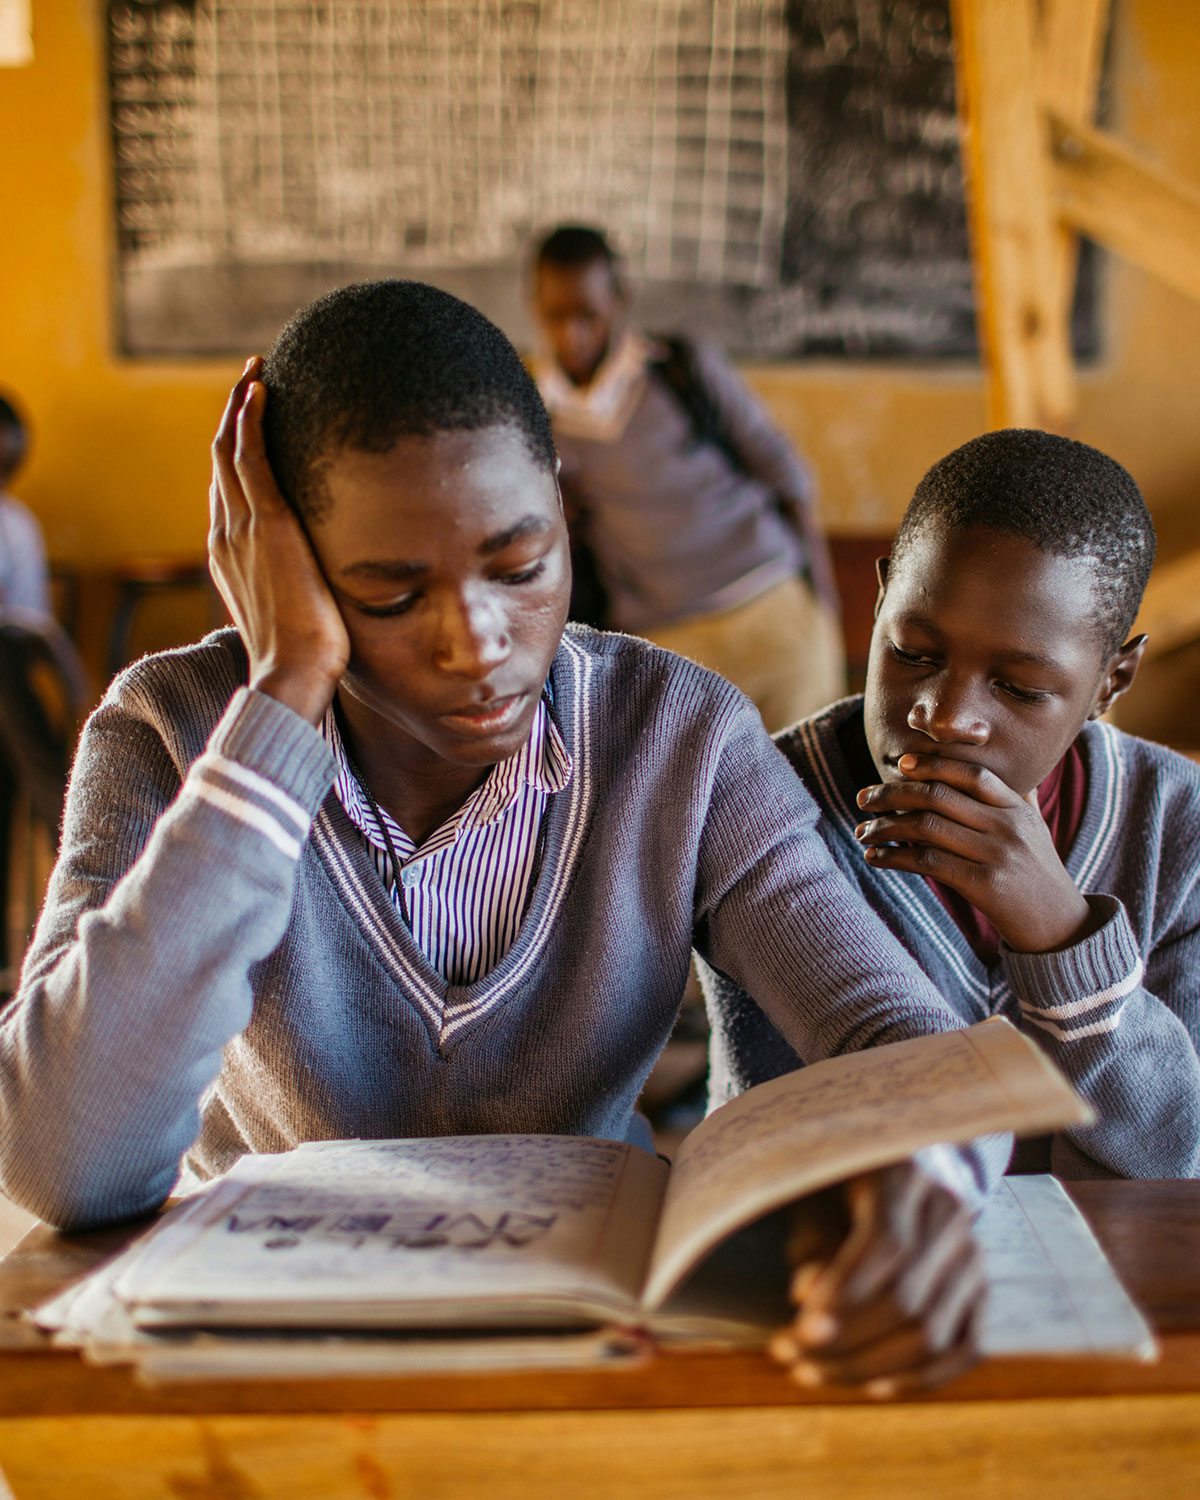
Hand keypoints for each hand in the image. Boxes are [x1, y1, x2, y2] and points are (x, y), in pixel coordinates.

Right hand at [209, 358, 349, 724]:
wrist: (293, 675)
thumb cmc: (306, 657)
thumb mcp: (302, 611)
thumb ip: (305, 586)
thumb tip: (330, 583)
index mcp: (232, 557)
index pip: (230, 494)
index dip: (237, 457)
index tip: (252, 430)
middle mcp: (227, 536)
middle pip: (222, 463)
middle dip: (233, 420)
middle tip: (251, 384)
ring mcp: (241, 528)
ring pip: (229, 451)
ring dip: (239, 408)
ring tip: (255, 374)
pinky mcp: (266, 524)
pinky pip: (249, 457)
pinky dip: (250, 420)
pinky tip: (261, 391)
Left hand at [769, 1161, 983, 1396]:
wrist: (892, 1180)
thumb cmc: (837, 1188)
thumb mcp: (813, 1197)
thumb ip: (809, 1243)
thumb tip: (805, 1296)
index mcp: (908, 1174)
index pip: (887, 1244)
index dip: (843, 1295)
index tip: (797, 1330)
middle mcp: (951, 1213)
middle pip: (909, 1299)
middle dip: (844, 1342)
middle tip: (789, 1355)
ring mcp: (973, 1256)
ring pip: (934, 1334)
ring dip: (869, 1368)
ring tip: (812, 1371)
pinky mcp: (981, 1293)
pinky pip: (964, 1350)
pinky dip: (919, 1378)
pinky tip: (871, 1385)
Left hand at [854, 752, 1097, 952]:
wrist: (1061, 927)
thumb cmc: (1039, 874)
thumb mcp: (1035, 829)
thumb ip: (1018, 798)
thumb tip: (1007, 768)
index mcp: (1016, 809)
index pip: (971, 774)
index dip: (933, 765)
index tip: (901, 764)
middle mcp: (1007, 827)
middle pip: (939, 797)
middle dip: (893, 794)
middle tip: (863, 798)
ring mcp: (996, 855)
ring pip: (927, 828)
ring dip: (886, 827)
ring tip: (862, 832)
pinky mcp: (984, 886)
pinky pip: (929, 862)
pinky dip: (895, 857)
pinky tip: (875, 857)